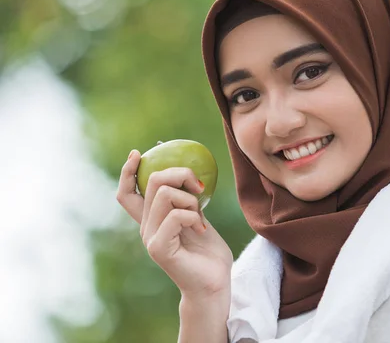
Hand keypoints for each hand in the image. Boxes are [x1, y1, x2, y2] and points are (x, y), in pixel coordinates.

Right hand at [116, 148, 232, 299]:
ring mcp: (150, 238)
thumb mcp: (197, 217)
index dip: (128, 172)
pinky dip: (194, 215)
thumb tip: (186, 172)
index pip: (127, 193)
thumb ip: (186, 200)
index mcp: (151, 219)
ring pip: (164, 194)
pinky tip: (201, 228)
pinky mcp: (159, 248)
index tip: (138, 153)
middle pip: (151, 182)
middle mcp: (146, 227)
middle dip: (179, 173)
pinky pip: (176, 215)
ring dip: (190, 198)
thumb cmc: (209, 252)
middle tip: (198, 187)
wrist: (215, 283)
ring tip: (200, 215)